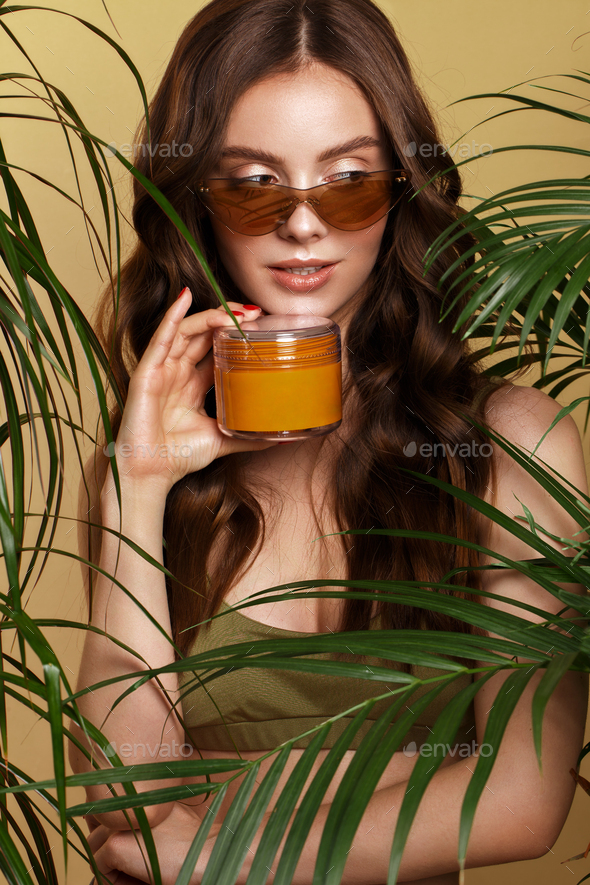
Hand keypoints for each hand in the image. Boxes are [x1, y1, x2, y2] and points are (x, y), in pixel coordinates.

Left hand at [86, 800, 223, 884]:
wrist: (210, 852)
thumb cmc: (191, 842)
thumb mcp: (161, 823)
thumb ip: (137, 819)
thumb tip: (98, 830)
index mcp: (137, 792)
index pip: (106, 812)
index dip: (114, 835)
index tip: (135, 849)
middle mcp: (124, 802)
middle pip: (96, 831)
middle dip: (108, 852)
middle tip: (136, 866)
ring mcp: (118, 822)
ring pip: (94, 850)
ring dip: (110, 867)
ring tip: (138, 874)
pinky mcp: (115, 845)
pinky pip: (98, 869)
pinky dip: (113, 881)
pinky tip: (139, 880)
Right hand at [104, 290, 277, 493]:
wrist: (152, 474)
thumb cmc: (179, 457)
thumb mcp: (223, 440)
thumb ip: (249, 436)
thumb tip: (281, 436)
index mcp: (193, 384)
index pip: (215, 349)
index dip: (235, 335)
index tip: (261, 324)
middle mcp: (178, 373)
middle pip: (204, 335)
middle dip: (228, 319)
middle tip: (254, 312)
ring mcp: (162, 370)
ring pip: (187, 332)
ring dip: (209, 316)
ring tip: (233, 310)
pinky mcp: (147, 373)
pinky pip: (161, 339)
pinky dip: (173, 316)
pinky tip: (185, 298)